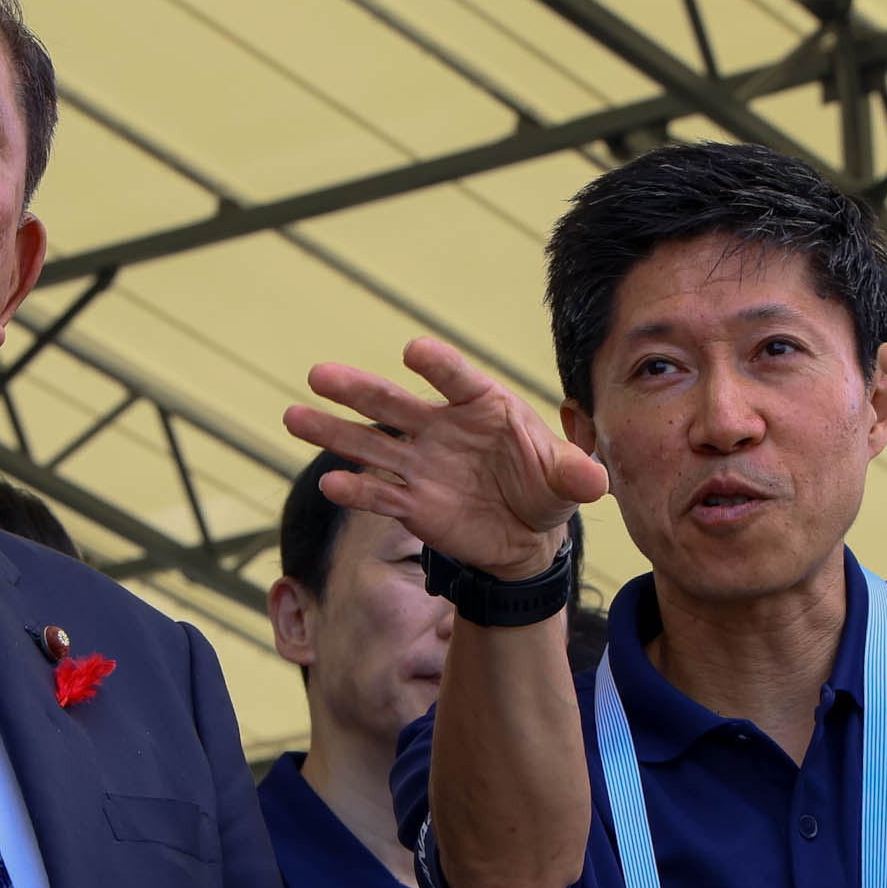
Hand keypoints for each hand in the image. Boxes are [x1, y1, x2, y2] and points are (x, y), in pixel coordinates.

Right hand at [285, 337, 606, 578]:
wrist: (527, 535)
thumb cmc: (546, 488)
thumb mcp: (569, 481)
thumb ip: (576, 474)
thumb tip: (592, 479)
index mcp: (482, 405)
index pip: (457, 378)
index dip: (437, 365)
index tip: (414, 352)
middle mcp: (441, 428)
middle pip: (393, 403)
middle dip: (356, 389)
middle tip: (319, 374)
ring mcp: (420, 464)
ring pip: (370, 443)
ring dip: (332, 431)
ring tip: (294, 416)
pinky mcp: (411, 503)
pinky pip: (378, 493)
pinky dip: (355, 490)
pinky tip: (331, 483)